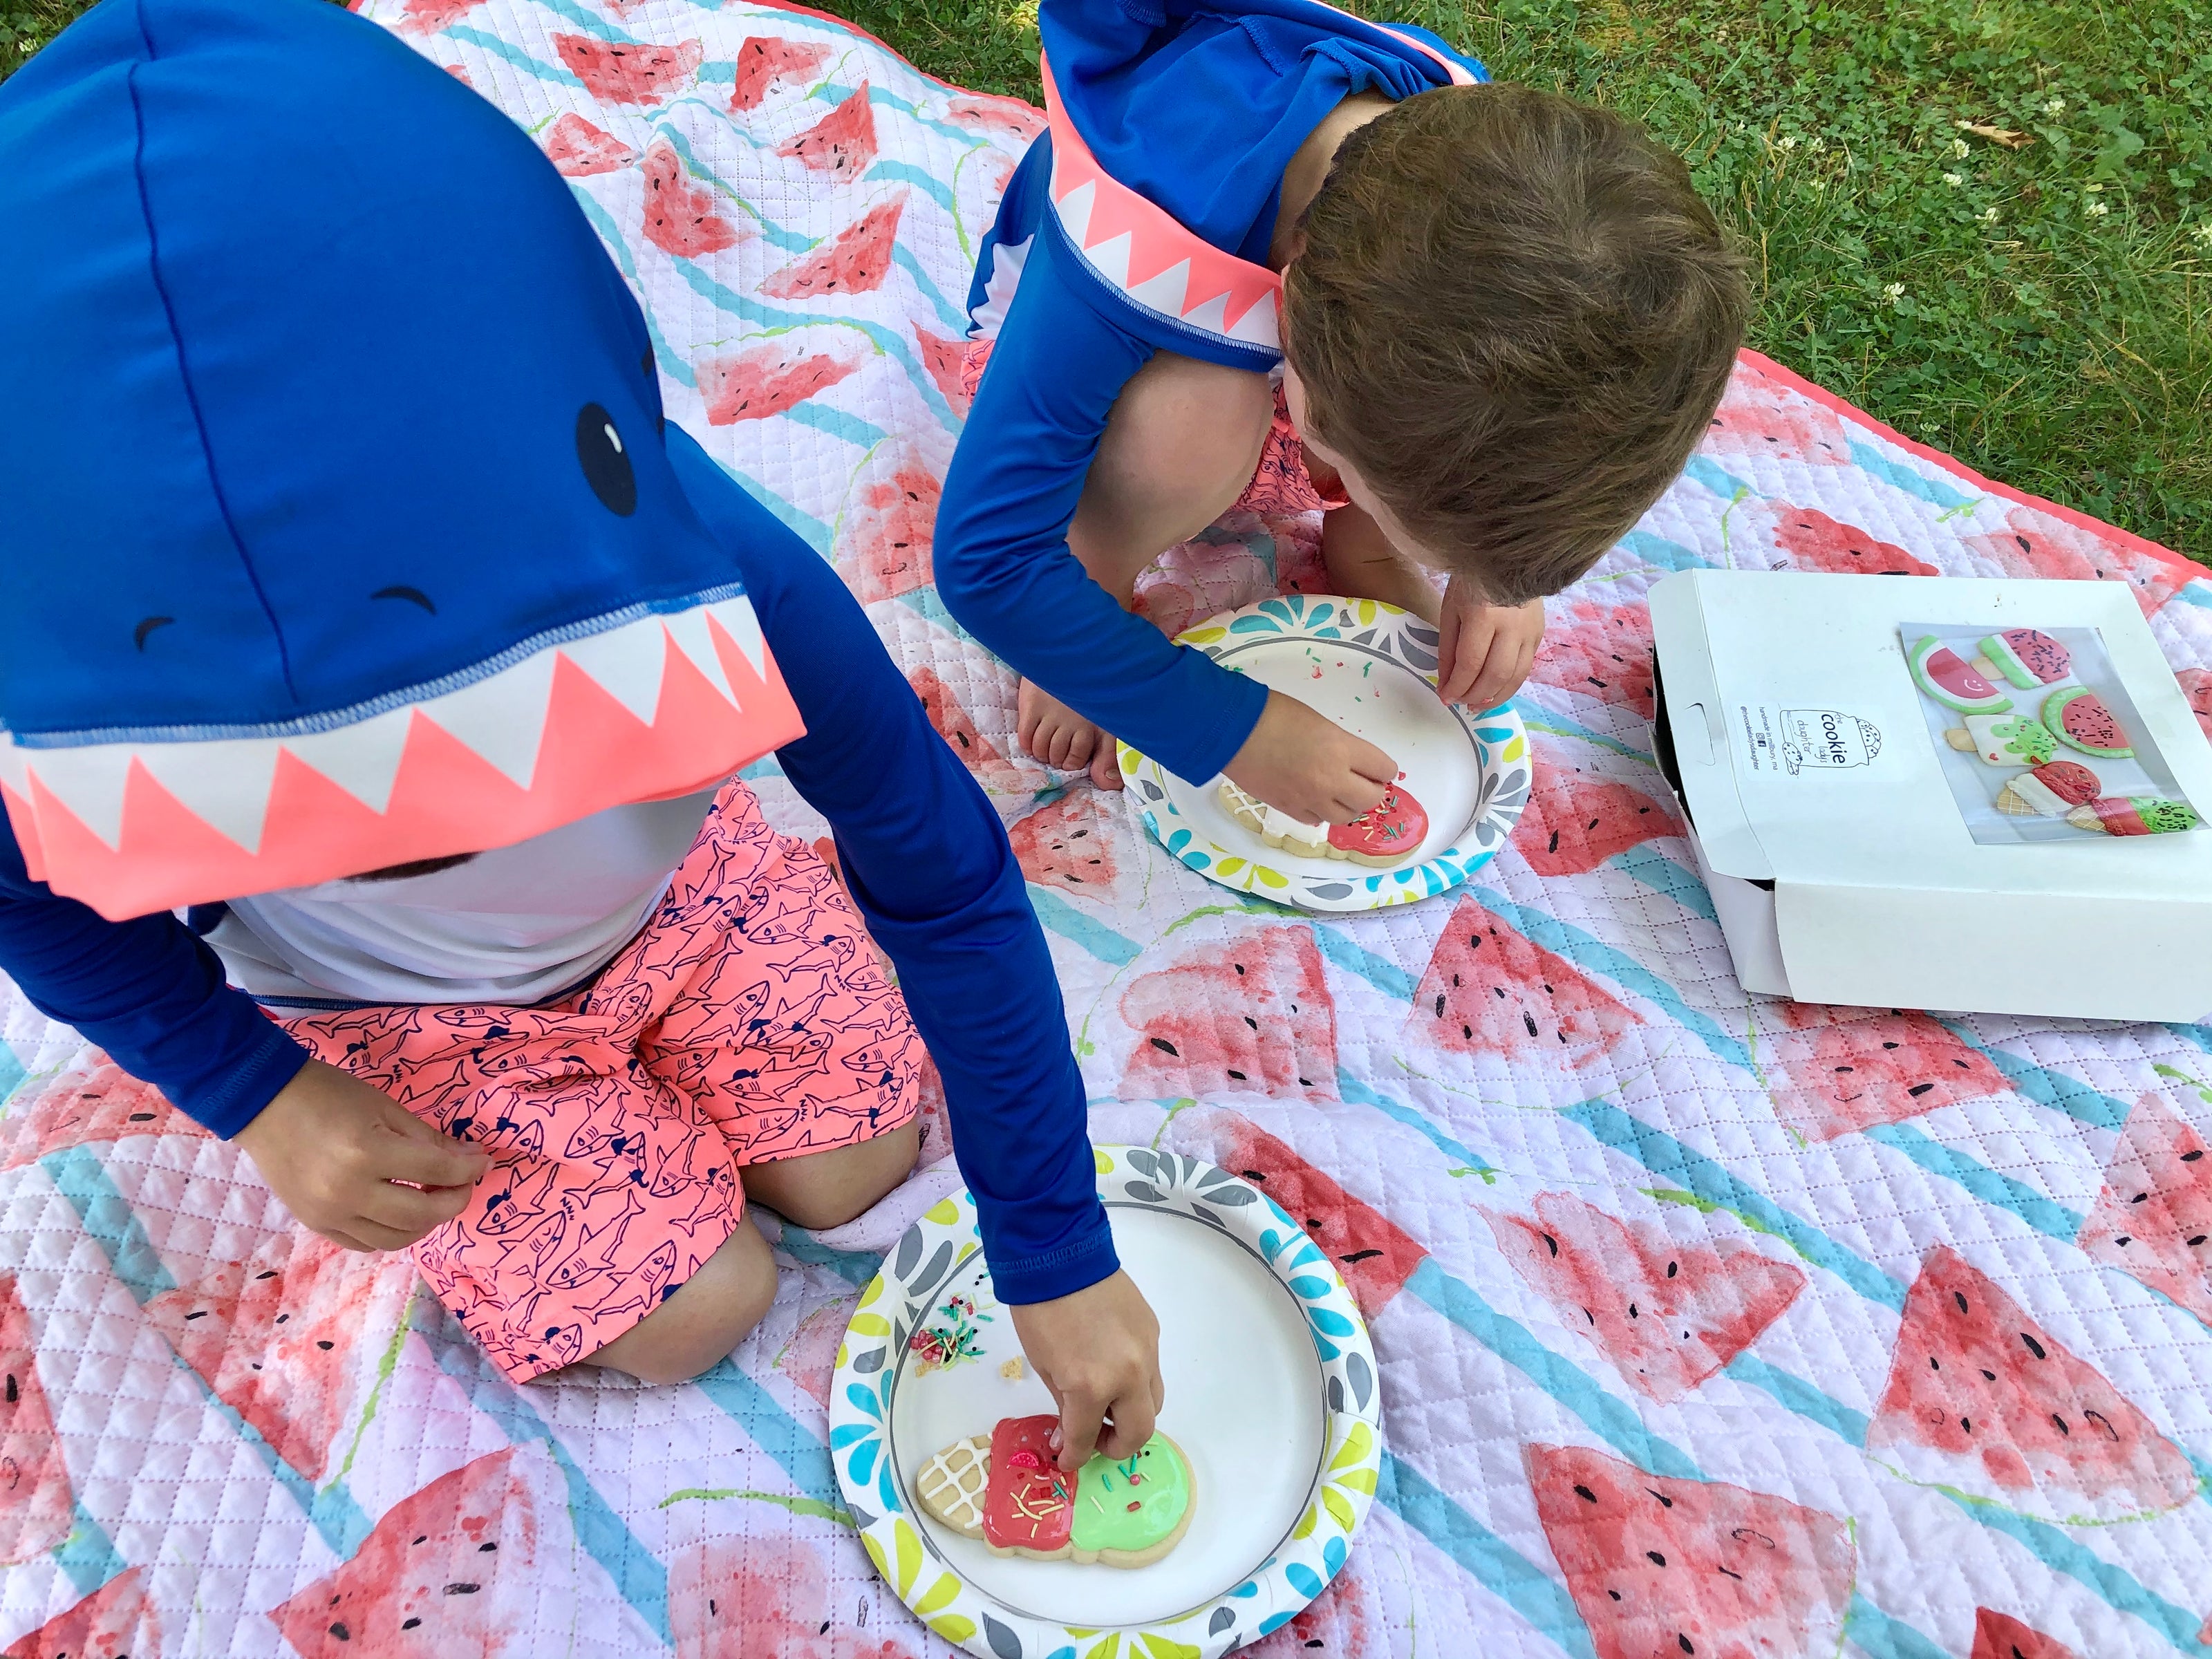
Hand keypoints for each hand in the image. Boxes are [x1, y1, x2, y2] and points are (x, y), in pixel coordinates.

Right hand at [237, 1059, 490, 1251]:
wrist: (264, 1102)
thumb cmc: (329, 1094)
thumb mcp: (386, 1107)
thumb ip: (430, 1139)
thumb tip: (471, 1159)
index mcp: (367, 1153)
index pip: (436, 1172)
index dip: (469, 1169)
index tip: (483, 1162)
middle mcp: (347, 1192)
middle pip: (420, 1215)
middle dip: (454, 1201)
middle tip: (464, 1184)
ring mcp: (328, 1214)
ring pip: (395, 1239)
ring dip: (425, 1224)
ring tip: (435, 1199)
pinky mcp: (315, 1224)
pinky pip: (365, 1243)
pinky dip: (392, 1233)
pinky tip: (402, 1212)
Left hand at [1009, 1270, 1163, 1470]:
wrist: (1060, 1254)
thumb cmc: (1040, 1310)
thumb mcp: (1044, 1365)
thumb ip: (1064, 1405)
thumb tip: (1069, 1436)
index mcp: (1092, 1386)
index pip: (1088, 1438)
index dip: (1074, 1455)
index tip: (1065, 1458)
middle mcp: (1129, 1374)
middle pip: (1140, 1431)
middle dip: (1116, 1446)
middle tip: (1094, 1439)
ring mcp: (1147, 1352)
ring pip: (1153, 1401)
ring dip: (1131, 1414)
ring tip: (1105, 1407)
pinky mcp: (1153, 1331)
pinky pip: (1150, 1370)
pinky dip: (1134, 1381)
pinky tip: (1111, 1368)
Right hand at [1222, 690, 1396, 824]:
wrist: (1232, 730)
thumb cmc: (1274, 714)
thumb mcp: (1320, 723)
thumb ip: (1341, 745)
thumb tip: (1351, 763)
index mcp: (1341, 750)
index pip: (1384, 770)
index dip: (1384, 769)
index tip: (1378, 767)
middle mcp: (1331, 780)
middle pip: (1370, 799)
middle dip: (1372, 790)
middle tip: (1363, 781)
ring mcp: (1310, 799)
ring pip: (1345, 816)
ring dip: (1348, 805)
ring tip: (1339, 792)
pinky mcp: (1289, 810)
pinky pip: (1317, 820)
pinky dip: (1322, 811)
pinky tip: (1315, 798)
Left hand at [1436, 583, 1544, 710]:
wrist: (1509, 558)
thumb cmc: (1471, 582)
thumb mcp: (1450, 611)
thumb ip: (1448, 649)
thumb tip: (1447, 684)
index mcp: (1483, 615)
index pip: (1470, 663)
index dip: (1456, 686)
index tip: (1444, 697)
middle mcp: (1511, 625)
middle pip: (1495, 674)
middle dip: (1475, 695)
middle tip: (1460, 704)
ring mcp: (1530, 630)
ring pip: (1516, 676)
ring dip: (1496, 697)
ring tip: (1478, 705)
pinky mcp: (1540, 633)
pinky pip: (1526, 667)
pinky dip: (1510, 684)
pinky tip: (1496, 691)